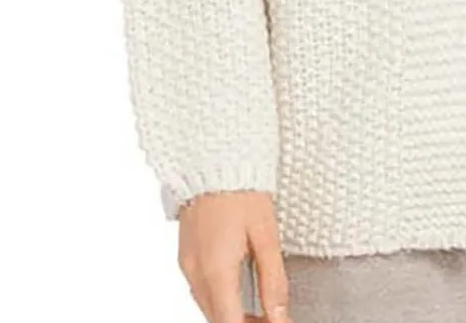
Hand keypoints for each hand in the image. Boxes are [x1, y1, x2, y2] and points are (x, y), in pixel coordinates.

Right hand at [177, 190, 289, 322]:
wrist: (213, 159)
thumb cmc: (241, 189)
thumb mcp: (266, 234)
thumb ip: (273, 279)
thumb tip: (279, 316)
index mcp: (215, 271)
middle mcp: (195, 273)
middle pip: (217, 319)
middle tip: (273, 318)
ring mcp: (187, 265)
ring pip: (208, 307)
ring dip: (231, 315)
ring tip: (262, 310)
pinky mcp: (186, 255)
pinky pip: (201, 290)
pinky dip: (220, 298)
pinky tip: (239, 291)